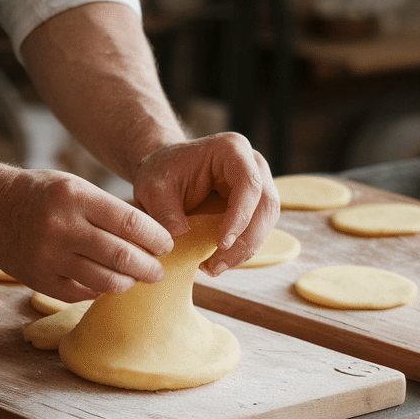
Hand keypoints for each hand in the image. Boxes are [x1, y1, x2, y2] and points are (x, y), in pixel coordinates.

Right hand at [0, 167, 174, 302]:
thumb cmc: (43, 195)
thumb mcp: (75, 187)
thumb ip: (108, 211)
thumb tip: (151, 239)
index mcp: (76, 197)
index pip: (130, 222)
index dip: (155, 238)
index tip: (166, 246)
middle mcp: (63, 227)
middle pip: (121, 255)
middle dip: (148, 267)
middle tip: (158, 272)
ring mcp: (49, 256)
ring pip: (104, 281)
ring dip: (127, 283)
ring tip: (135, 279)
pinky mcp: (39, 280)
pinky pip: (81, 294)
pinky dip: (99, 291)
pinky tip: (106, 284)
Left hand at [132, 132, 278, 275]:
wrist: (165, 172)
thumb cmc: (162, 173)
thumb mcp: (153, 189)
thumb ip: (164, 212)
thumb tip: (180, 236)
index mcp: (232, 150)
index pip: (249, 184)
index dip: (241, 216)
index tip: (222, 243)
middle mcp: (253, 165)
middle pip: (266, 205)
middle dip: (246, 241)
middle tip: (218, 266)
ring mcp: (258, 185)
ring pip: (266, 222)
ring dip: (245, 250)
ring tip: (214, 268)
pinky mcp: (254, 206)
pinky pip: (257, 230)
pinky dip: (240, 250)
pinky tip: (217, 262)